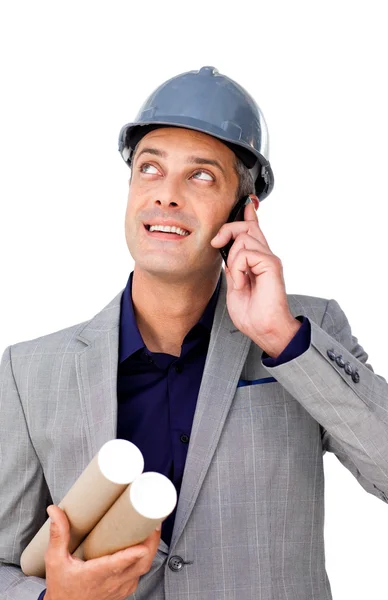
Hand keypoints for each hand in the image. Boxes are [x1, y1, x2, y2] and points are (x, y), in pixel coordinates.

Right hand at [44, 505, 159, 599]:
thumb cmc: (62, 589)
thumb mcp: (55, 561)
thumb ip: (58, 535)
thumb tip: (55, 511)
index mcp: (97, 575)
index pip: (120, 564)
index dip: (134, 552)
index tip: (144, 538)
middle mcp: (113, 583)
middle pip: (142, 563)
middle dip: (152, 542)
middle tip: (154, 521)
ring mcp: (122, 587)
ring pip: (144, 567)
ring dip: (151, 548)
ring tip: (151, 526)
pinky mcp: (125, 588)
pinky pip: (140, 572)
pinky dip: (145, 557)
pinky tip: (144, 542)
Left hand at [211, 197, 300, 357]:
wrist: (265, 329)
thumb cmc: (253, 314)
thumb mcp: (235, 285)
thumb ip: (233, 267)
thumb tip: (226, 252)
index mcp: (257, 261)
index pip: (253, 231)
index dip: (249, 216)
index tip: (246, 204)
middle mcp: (265, 256)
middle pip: (246, 227)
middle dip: (228, 230)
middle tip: (216, 244)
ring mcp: (269, 259)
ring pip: (244, 237)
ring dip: (233, 259)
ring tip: (238, 280)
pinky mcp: (271, 264)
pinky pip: (247, 253)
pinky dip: (238, 268)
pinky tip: (243, 283)